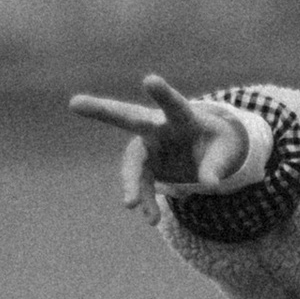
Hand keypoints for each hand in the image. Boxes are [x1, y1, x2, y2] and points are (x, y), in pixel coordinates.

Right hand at [68, 72, 250, 221]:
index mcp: (181, 117)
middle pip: (128, 118)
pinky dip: (146, 201)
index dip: (162, 93)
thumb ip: (216, 165)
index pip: (173, 104)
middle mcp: (157, 127)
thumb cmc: (217, 143)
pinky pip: (141, 185)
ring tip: (131, 204)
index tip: (150, 79)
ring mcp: (148, 147)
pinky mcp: (146, 166)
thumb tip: (211, 184)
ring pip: (132, 162)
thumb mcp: (225, 151)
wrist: (207, 153)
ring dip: (131, 183)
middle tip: (74, 103)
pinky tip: (152, 219)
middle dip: (101, 110)